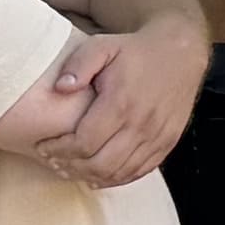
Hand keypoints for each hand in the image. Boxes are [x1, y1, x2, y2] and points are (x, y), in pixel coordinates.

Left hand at [40, 16, 205, 187]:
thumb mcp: (103, 46)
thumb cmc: (136, 50)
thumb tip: (60, 88)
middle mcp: (141, 124)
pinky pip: (139, 171)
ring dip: (90, 176)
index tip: (43, 147)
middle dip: (70, 167)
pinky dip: (116, 179)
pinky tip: (98, 176)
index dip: (58, 150)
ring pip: (118, 172)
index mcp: (120, 102)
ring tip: (71, 169)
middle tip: (52, 161)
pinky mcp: (167, 142)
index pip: (83, 142)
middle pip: (99, 163)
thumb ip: (78, 64)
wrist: (181, 52)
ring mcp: (156, 136)